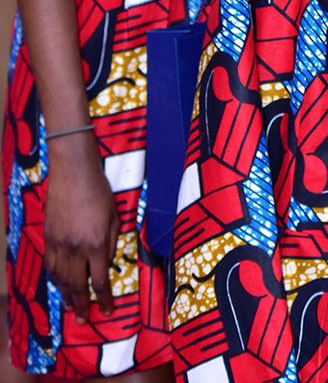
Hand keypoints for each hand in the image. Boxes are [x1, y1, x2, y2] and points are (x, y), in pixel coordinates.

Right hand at [44, 131, 119, 320]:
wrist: (73, 172)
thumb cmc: (99, 190)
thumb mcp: (115, 216)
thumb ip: (113, 242)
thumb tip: (107, 263)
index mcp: (97, 243)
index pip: (100, 280)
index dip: (104, 299)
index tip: (107, 311)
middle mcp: (76, 248)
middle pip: (77, 285)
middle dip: (82, 305)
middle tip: (85, 319)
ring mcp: (59, 244)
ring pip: (60, 279)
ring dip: (66, 295)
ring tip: (71, 307)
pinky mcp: (48, 238)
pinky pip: (50, 265)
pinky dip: (55, 279)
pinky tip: (59, 284)